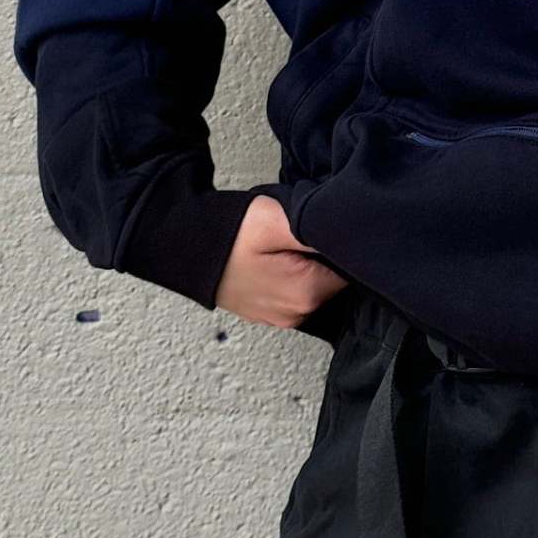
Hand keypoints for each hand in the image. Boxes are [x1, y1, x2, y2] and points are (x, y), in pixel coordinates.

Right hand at [214, 193, 348, 329]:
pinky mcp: (269, 311)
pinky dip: (292, 273)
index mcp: (307, 295)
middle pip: (336, 276)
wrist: (184, 248)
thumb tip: (350, 237)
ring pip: (317, 283)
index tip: (317, 228)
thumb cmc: (228, 235)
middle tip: (295, 234)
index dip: (340, 242)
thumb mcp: (276, 220)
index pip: (352, 267)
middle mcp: (299, 314)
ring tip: (281, 245)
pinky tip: (274, 257)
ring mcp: (282, 316)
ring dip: (308, 263)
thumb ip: (317, 231)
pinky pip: (296, 289)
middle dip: (323, 254)